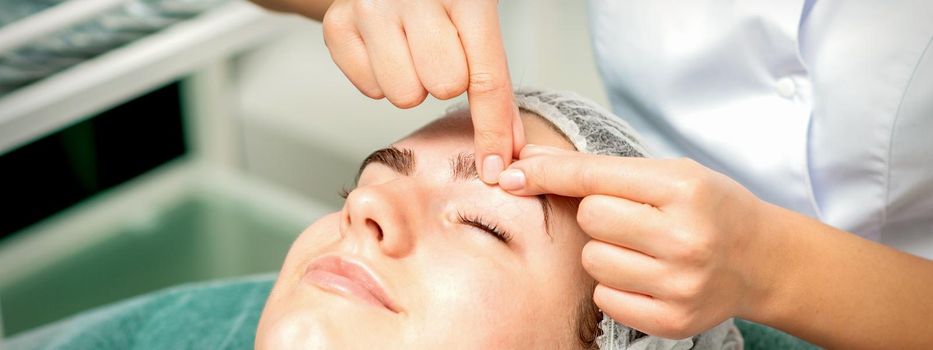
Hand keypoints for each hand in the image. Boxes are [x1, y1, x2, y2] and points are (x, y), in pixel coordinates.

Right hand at [322, 0, 524, 182]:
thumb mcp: (477, 22)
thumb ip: (496, 85)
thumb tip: (509, 150)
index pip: (485, 78)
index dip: (492, 130)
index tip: (494, 167)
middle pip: (443, 87)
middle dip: (445, 81)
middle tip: (438, 53)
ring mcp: (369, 8)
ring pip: (403, 96)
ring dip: (411, 83)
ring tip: (409, 49)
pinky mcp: (336, 24)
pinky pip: (369, 90)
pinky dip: (379, 78)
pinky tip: (384, 47)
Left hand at [498, 145, 770, 337]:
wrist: (762, 259)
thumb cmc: (708, 207)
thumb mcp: (667, 173)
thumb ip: (597, 168)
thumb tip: (528, 158)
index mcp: (684, 189)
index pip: (594, 177)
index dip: (548, 172)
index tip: (514, 173)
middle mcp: (685, 237)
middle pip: (590, 218)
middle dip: (598, 215)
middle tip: (632, 218)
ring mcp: (679, 284)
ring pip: (592, 260)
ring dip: (604, 251)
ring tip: (642, 247)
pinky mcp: (672, 320)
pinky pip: (604, 297)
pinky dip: (614, 285)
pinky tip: (645, 275)